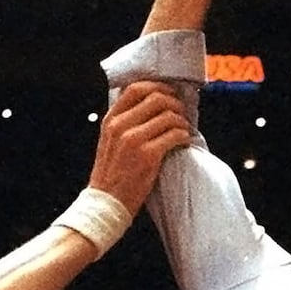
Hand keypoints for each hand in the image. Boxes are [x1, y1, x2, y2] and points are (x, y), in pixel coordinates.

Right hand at [87, 82, 191, 215]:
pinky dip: (183, 136)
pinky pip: (174, 135)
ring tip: (183, 129)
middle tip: (181, 113)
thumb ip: (124, 122)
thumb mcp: (109, 141)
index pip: (136, 88)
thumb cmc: (111, 174)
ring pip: (169, 116)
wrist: (107, 202)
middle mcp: (120, 126)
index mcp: (110, 120)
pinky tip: (183, 141)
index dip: (157, 87)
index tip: (168, 93)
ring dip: (182, 121)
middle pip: (156, 98)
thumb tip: (150, 105)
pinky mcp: (148, 155)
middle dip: (175, 103)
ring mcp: (134, 140)